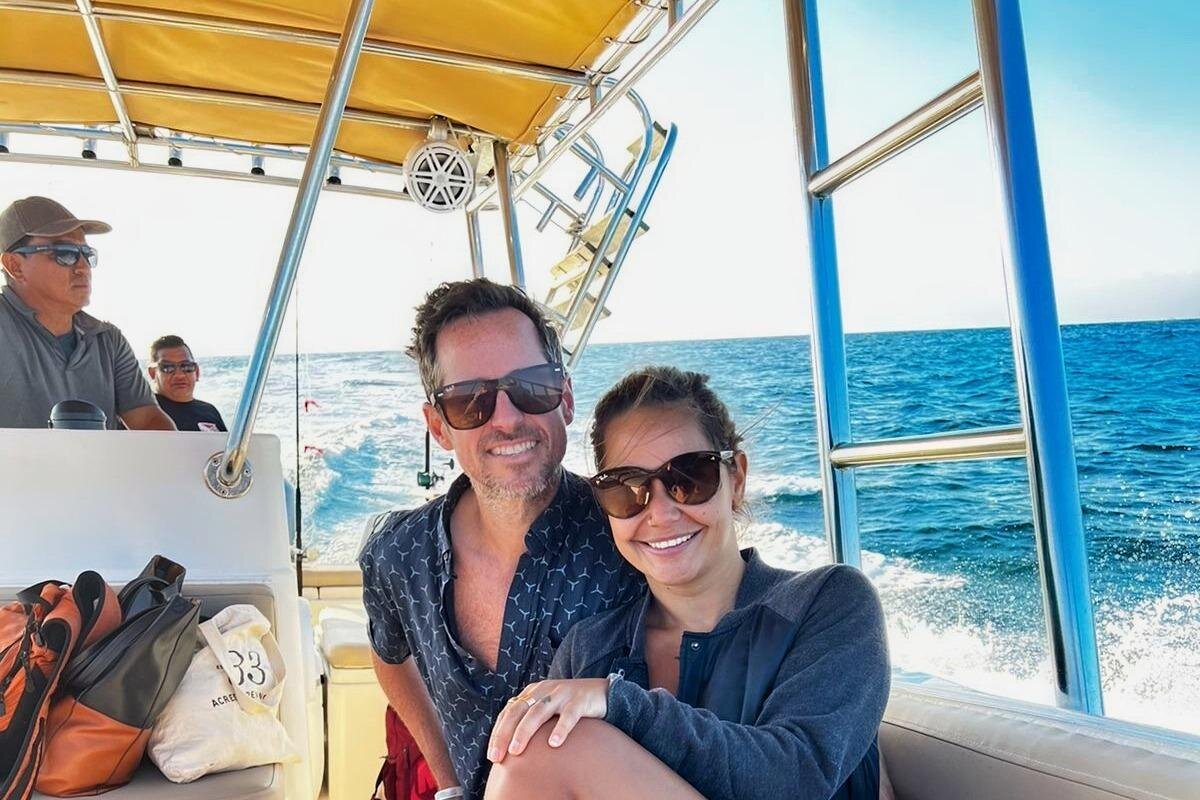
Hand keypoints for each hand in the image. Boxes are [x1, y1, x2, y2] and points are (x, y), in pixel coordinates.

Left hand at [486, 678, 608, 762]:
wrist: (601, 692)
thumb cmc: (569, 705)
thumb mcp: (546, 708)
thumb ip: (529, 718)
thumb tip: (509, 745)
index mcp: (532, 692)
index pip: (509, 712)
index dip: (498, 733)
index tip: (492, 755)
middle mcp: (544, 690)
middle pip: (518, 711)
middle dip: (505, 734)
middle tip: (498, 756)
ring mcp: (562, 694)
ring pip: (539, 711)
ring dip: (525, 731)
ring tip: (517, 750)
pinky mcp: (580, 700)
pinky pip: (569, 715)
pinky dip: (561, 728)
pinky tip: (554, 743)